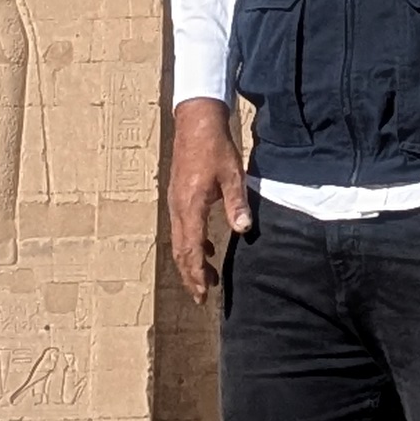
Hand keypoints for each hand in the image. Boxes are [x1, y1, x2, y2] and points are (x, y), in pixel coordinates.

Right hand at [167, 99, 251, 302]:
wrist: (196, 123)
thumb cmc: (215, 147)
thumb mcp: (232, 174)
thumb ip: (237, 203)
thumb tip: (243, 230)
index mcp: (191, 205)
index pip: (190, 248)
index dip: (196, 273)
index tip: (203, 292)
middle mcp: (178, 207)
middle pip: (180, 251)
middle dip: (190, 275)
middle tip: (201, 297)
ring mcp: (176, 202)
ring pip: (179, 241)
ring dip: (191, 262)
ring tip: (207, 280)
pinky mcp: (179, 197)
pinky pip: (182, 228)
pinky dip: (191, 244)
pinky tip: (206, 249)